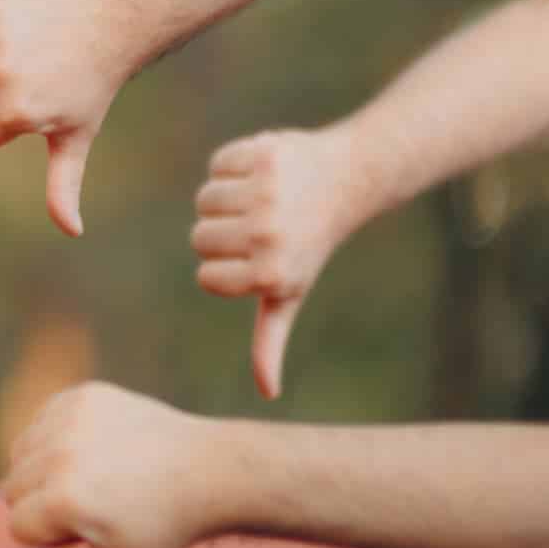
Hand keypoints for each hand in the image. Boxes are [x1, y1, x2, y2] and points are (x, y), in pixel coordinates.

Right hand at [0, 0, 136, 236]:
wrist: (112, 22)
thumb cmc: (92, 87)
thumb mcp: (76, 138)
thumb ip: (63, 186)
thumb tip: (72, 230)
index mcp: (15, 113)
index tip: (25, 111)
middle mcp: (0, 76)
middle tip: (20, 84)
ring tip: (18, 57)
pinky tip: (15, 31)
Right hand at [4, 382, 235, 547]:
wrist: (210, 470)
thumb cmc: (166, 529)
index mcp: (66, 499)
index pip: (19, 528)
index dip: (53, 540)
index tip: (96, 533)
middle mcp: (61, 453)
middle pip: (12, 490)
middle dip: (44, 504)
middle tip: (99, 507)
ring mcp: (70, 417)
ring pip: (20, 454)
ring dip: (46, 470)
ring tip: (98, 478)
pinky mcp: (80, 394)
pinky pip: (41, 421)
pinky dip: (59, 437)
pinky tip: (99, 450)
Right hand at [192, 127, 362, 398]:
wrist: (348, 181)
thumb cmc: (309, 245)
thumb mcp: (289, 293)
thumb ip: (270, 340)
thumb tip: (268, 392)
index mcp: (272, 275)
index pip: (206, 276)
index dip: (222, 268)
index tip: (253, 259)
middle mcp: (270, 236)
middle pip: (200, 238)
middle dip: (220, 231)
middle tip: (260, 226)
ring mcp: (268, 194)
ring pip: (204, 199)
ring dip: (224, 196)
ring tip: (262, 198)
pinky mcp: (266, 155)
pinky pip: (218, 164)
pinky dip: (234, 164)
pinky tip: (264, 171)